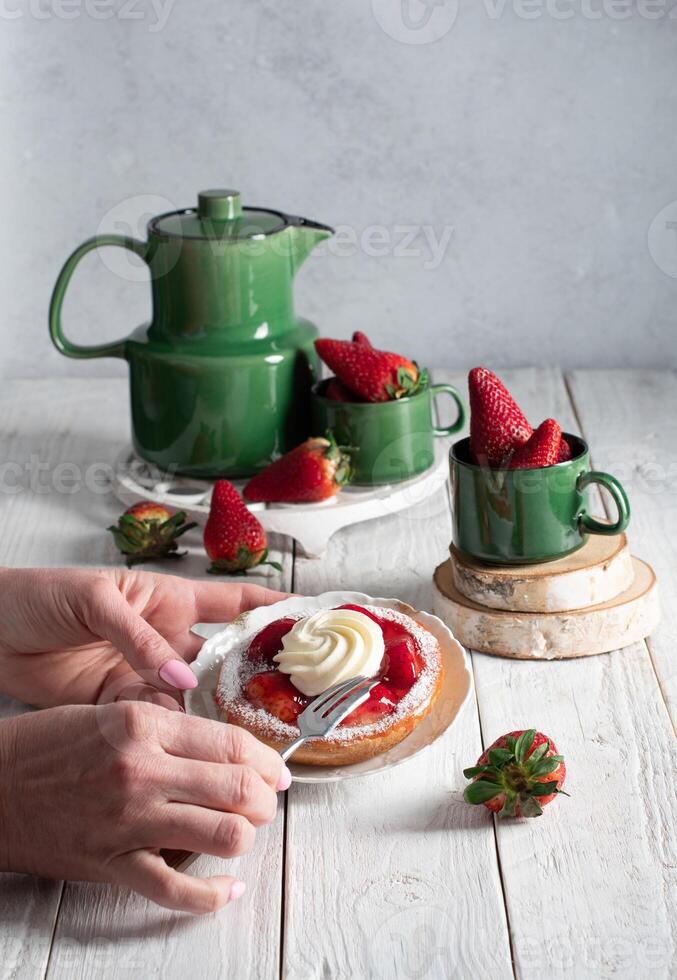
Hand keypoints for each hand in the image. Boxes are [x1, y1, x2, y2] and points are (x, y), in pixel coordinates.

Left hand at [0, 567, 286, 707]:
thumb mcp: (95, 602)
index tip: (314, 617)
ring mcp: (143, 671)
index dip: (274, 608)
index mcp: (167, 598)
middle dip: (254, 676)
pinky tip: (189, 743)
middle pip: (222, 657)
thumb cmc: (42, 595)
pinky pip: (155, 718)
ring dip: (213, 712)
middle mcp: (165, 636)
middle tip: (288, 699)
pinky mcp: (118, 702)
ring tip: (246, 733)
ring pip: (193, 695)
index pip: (234, 601)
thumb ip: (138, 638)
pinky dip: (171, 731)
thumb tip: (181, 679)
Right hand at [0, 701, 290, 912]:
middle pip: (237, 787)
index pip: (230, 741)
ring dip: (247, 836)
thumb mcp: (111, 713)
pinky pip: (175, 888)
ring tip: (244, 832)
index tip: (276, 769)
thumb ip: (168, 729)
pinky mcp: (112, 862)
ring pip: (222, 834)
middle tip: (268, 800)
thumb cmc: (47, 746)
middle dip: (266, 797)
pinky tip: (225, 889)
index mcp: (143, 724)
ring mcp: (128, 819)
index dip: (266, 759)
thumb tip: (224, 750)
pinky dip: (211, 895)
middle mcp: (142, 769)